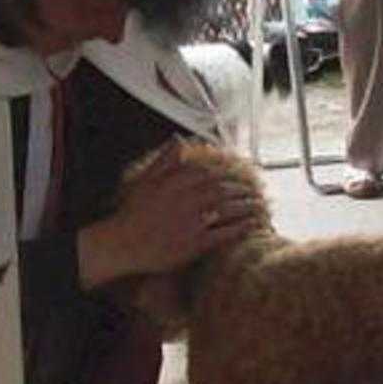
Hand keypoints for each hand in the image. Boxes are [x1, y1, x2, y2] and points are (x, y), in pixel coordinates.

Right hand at [77, 140, 256, 288]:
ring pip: (227, 209)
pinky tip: (251, 225)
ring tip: (260, 207)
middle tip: (256, 193)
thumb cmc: (132, 213)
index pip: (210, 174)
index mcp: (175, 182)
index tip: (240, 178)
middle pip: (223, 190)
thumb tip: (178, 139)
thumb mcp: (145, 181)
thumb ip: (164, 160)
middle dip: (243, 191)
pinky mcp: (193, 243)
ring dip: (247, 207)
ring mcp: (190, 222)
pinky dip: (240, 228)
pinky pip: (223, 233)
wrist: (122, 243)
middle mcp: (185, 200)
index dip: (229, 175)